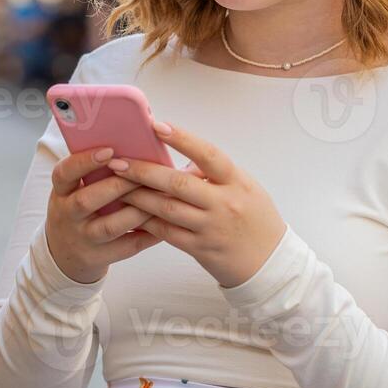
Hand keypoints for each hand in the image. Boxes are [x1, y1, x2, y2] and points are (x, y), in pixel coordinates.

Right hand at [45, 145, 163, 283]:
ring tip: (159, 197)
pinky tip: (165, 221)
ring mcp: (83, 238)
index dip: (84, 161)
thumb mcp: (76, 188)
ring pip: (110, 227)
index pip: (64, 173)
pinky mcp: (99, 257)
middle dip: (118, 186)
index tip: (109, 150)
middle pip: (87, 200)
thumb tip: (135, 140)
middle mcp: (67, 215)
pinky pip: (127, 246)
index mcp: (61, 191)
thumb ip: (97, 170)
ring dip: (137, 211)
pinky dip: (148, 234)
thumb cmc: (81, 208)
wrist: (65, 252)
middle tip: (144, 173)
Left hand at [105, 121, 285, 288]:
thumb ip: (214, 174)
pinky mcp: (201, 249)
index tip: (157, 125)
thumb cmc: (255, 218)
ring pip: (167, 209)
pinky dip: (147, 222)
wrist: (270, 262)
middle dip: (144, 171)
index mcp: (237, 181)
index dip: (182, 138)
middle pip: (178, 183)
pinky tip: (130, 213)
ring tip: (117, 186)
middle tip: (119, 162)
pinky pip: (168, 233)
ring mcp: (212, 227)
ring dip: (138, 196)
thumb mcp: (244, 187)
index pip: (208, 154)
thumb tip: (177, 161)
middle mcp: (225, 203)